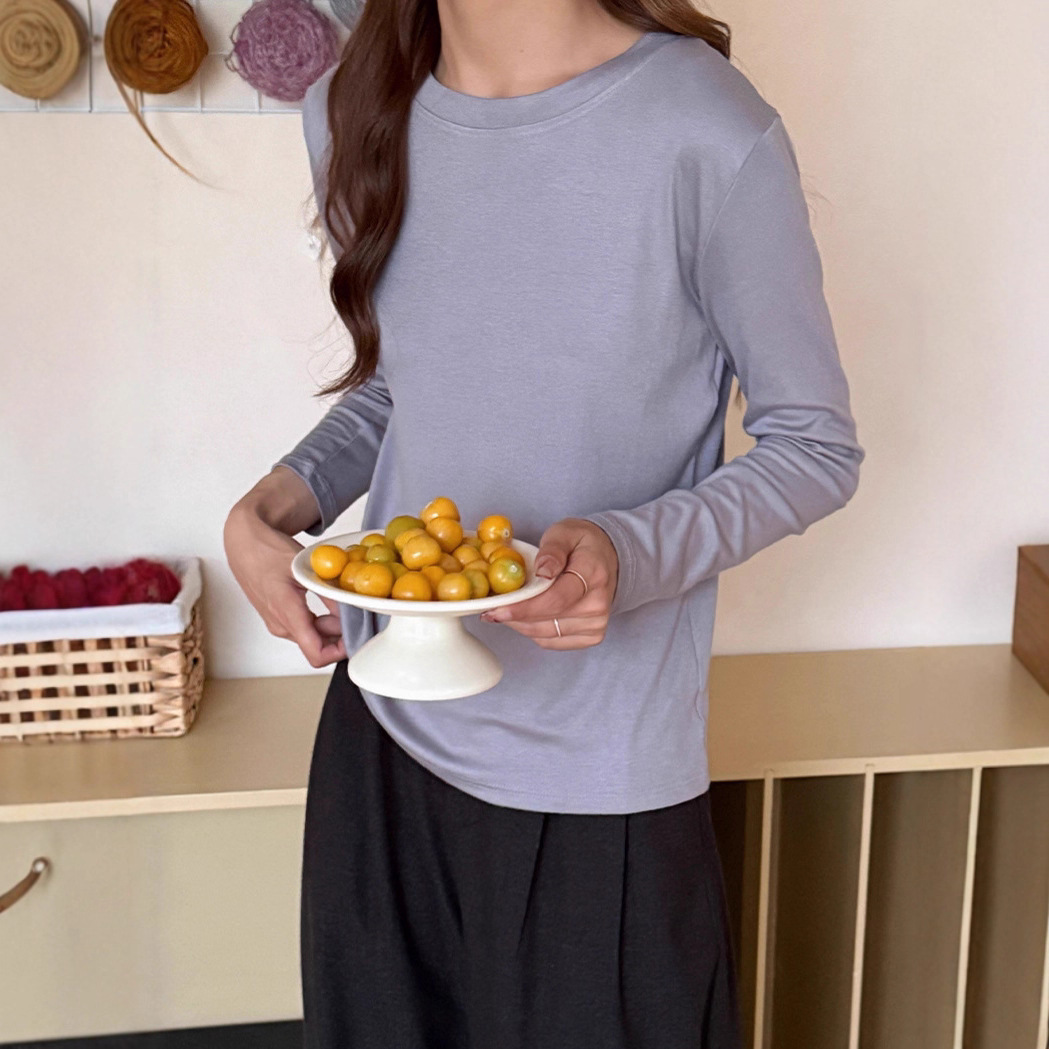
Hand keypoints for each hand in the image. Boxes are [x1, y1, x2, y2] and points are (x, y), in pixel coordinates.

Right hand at [223, 490, 346, 668]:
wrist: (243, 544)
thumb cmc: (268, 551)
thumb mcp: (305, 569)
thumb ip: (329, 594)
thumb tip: (353, 611)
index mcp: (286, 613)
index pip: (316, 654)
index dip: (341, 652)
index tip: (357, 637)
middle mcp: (281, 625)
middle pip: (318, 646)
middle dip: (340, 634)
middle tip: (358, 614)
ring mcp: (278, 623)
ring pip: (312, 636)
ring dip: (331, 625)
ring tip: (342, 602)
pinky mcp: (277, 618)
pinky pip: (304, 628)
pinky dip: (321, 619)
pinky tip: (329, 602)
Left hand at [480, 518, 617, 648]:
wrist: (607, 559)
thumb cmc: (582, 544)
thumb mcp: (565, 533)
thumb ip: (552, 550)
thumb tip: (542, 572)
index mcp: (594, 574)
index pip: (557, 599)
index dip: (525, 608)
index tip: (498, 609)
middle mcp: (598, 604)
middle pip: (548, 620)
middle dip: (515, 616)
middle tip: (490, 609)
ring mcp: (596, 623)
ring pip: (545, 634)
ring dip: (520, 624)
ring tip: (504, 610)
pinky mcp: (590, 636)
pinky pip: (551, 641)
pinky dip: (532, 631)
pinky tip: (522, 617)